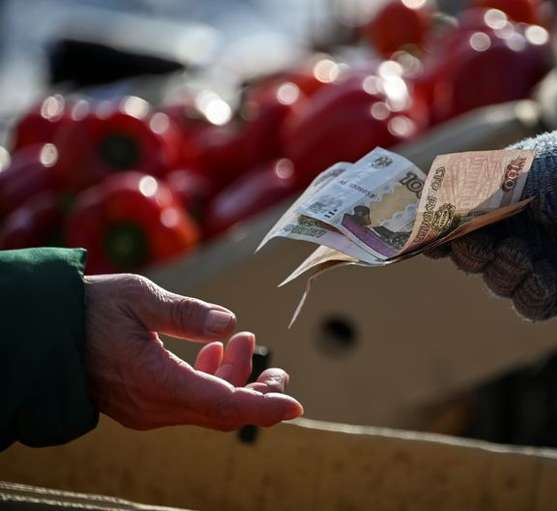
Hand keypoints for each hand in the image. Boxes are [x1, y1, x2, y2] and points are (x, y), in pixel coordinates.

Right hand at [83, 274, 302, 430]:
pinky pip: (188, 401)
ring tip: (241, 341)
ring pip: (206, 406)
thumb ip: (187, 313)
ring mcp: (147, 409)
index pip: (224, 405)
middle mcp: (154, 406)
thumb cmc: (89, 309)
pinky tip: (212, 350)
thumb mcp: (139, 298)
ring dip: (232, 379)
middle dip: (257, 393)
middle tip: (279, 370)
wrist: (43, 333)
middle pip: (222, 412)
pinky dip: (209, 380)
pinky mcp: (143, 403)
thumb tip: (229, 324)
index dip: (263, 406)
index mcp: (156, 382)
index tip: (294, 404)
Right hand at [428, 125, 556, 319]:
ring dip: (508, 272)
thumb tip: (424, 211)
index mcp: (505, 197)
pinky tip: (550, 277)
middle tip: (481, 244)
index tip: (419, 244)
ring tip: (532, 257)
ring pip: (498, 284)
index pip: (460, 220)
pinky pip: (530, 305)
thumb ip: (471, 196)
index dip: (439, 234)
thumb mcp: (519, 172)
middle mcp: (520, 228)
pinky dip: (535, 293)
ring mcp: (542, 258)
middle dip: (473, 254)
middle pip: (471, 257)